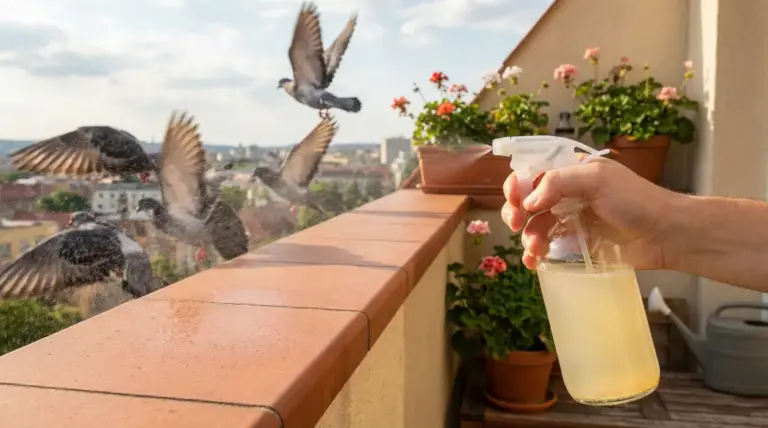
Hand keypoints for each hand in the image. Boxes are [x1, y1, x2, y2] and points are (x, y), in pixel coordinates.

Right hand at [501, 158, 678, 269]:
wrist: (666, 235)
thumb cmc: (636, 201)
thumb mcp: (598, 180)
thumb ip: (559, 183)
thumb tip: (527, 203)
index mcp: (571, 172)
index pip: (532, 173)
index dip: (517, 185)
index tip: (516, 201)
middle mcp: (567, 194)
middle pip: (526, 201)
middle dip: (515, 212)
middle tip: (515, 225)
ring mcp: (570, 220)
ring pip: (533, 227)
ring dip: (527, 237)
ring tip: (534, 250)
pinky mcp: (576, 245)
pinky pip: (546, 247)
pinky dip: (535, 254)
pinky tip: (534, 262)